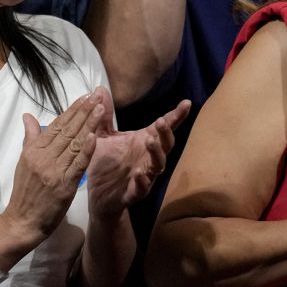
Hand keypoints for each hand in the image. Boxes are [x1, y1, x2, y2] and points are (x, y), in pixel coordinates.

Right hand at [1, 89, 104, 244]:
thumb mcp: (24, 162)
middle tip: (97, 95)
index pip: (56, 125)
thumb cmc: (26, 192)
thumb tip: (27, 116)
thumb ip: (30, 138)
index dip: (72, 110)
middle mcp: (43, 157)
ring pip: (74, 143)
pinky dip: (86, 149)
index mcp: (34, 151)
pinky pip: (77, 164)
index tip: (85, 96)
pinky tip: (94, 135)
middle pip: (66, 130)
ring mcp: (53, 170)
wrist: (22, 221)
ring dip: (89, 124)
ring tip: (101, 108)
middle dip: (83, 111)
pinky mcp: (63, 184)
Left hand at [87, 93, 190, 221]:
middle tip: (160, 122)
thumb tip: (100, 89)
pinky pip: (143, 187)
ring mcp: (146, 175)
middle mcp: (149, 157)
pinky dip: (143, 180)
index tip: (186, 103)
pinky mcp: (135, 192)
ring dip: (157, 153)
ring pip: (158, 164)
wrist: (99, 197)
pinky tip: (140, 172)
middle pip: (166, 144)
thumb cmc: (106, 164)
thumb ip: (103, 116)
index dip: (176, 116)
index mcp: (144, 141)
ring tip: (150, 141)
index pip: (164, 127)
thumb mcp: (103, 137)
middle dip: (166, 133)